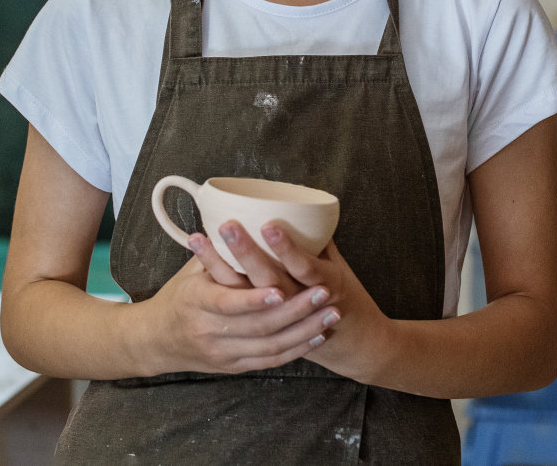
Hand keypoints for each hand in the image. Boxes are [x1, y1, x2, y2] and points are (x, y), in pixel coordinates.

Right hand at [139, 233, 336, 374]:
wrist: (157, 340)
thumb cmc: (179, 295)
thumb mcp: (191, 271)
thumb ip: (218, 253)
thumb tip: (240, 215)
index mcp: (195, 302)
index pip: (228, 303)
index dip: (256, 299)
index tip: (282, 287)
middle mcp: (209, 331)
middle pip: (259, 326)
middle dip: (296, 310)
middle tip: (325, 291)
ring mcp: (223, 353)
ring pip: (270, 346)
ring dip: (304, 330)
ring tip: (331, 312)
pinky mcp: (235, 367)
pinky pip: (270, 361)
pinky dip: (296, 349)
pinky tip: (317, 335)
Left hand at [215, 220, 392, 383]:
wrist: (357, 346)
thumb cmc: (348, 296)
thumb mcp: (342, 268)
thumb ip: (320, 243)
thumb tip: (302, 209)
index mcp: (328, 283)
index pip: (305, 267)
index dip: (287, 249)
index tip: (268, 225)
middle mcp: (303, 304)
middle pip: (270, 282)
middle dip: (246, 253)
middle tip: (227, 226)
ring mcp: (280, 324)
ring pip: (245, 300)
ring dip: (220, 268)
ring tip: (200, 241)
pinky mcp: (260, 335)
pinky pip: (235, 314)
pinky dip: (217, 287)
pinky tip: (200, 264)